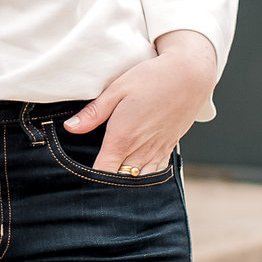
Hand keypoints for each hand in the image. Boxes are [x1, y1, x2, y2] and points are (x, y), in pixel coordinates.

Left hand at [64, 30, 218, 174]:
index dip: (91, 181)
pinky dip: (145, 178)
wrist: (190, 75)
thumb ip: (93, 113)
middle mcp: (141, 150)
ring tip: (115, 181)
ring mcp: (157, 152)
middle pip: (121, 182)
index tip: (81, 179)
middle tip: (95, 182)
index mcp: (123, 138)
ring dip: (127, 182)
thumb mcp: (117, 90)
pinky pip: (156, 174)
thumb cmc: (152, 78)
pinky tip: (136, 173)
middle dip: (107, 185)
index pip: (103, 174)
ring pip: (140, 182)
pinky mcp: (169, 149)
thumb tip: (70, 128)